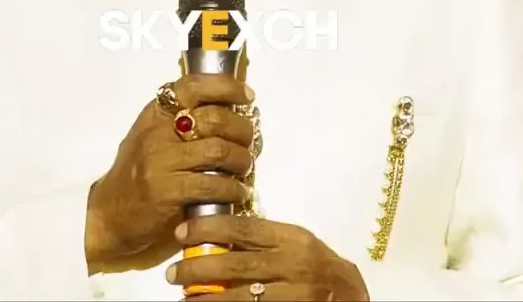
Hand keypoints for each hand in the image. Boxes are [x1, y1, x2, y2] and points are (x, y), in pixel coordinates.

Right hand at [85, 74, 255, 269]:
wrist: (109, 214)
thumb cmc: (138, 174)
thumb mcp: (155, 138)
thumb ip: (186, 123)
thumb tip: (236, 115)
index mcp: (156, 113)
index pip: (193, 86)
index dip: (226, 86)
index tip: (247, 96)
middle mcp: (157, 133)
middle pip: (214, 119)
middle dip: (242, 131)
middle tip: (250, 144)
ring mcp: (160, 162)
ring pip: (218, 151)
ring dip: (242, 161)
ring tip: (244, 169)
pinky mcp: (166, 192)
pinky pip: (213, 185)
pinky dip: (233, 189)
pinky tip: (237, 193)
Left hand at [168, 216, 368, 301]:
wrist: (349, 294)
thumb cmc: (316, 265)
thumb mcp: (295, 243)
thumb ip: (263, 238)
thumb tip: (215, 232)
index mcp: (292, 239)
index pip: (243, 228)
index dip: (208, 229)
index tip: (181, 233)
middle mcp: (293, 265)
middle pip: (236, 264)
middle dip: (198, 268)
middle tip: (173, 273)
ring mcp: (294, 294)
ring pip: (240, 297)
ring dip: (206, 298)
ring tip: (183, 297)